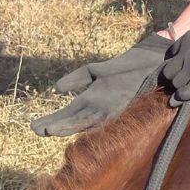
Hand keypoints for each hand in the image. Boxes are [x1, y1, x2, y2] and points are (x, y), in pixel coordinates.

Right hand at [31, 33, 170, 136]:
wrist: (155, 58)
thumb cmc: (129, 65)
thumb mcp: (98, 70)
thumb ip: (79, 77)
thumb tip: (57, 88)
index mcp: (94, 98)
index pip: (70, 114)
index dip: (53, 121)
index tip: (33, 127)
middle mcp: (101, 105)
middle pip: (75, 120)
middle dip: (57, 126)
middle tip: (36, 130)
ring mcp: (111, 105)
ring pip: (86, 120)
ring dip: (68, 126)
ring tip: (49, 129)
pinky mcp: (123, 101)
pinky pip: (104, 114)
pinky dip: (91, 119)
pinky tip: (77, 123)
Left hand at [161, 10, 189, 102]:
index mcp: (186, 40)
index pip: (169, 55)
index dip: (174, 61)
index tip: (179, 65)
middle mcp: (184, 55)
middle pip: (168, 71)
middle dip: (172, 75)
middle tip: (180, 79)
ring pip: (175, 83)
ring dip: (179, 86)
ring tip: (185, 88)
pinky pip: (184, 93)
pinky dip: (180, 97)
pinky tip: (179, 100)